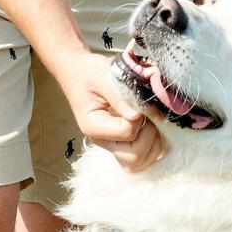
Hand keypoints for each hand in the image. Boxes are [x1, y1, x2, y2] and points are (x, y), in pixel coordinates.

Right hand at [61, 51, 166, 173]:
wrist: (78, 71)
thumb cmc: (89, 72)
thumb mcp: (104, 77)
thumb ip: (122, 96)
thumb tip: (139, 115)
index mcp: (93, 127)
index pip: (128, 132)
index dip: (140, 118)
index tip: (138, 101)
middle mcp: (103, 140)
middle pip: (135, 156)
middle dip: (150, 135)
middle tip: (147, 113)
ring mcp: (113, 143)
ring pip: (141, 159)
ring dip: (154, 140)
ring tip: (150, 119)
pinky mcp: (122, 140)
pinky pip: (143, 154)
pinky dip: (154, 143)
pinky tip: (152, 124)